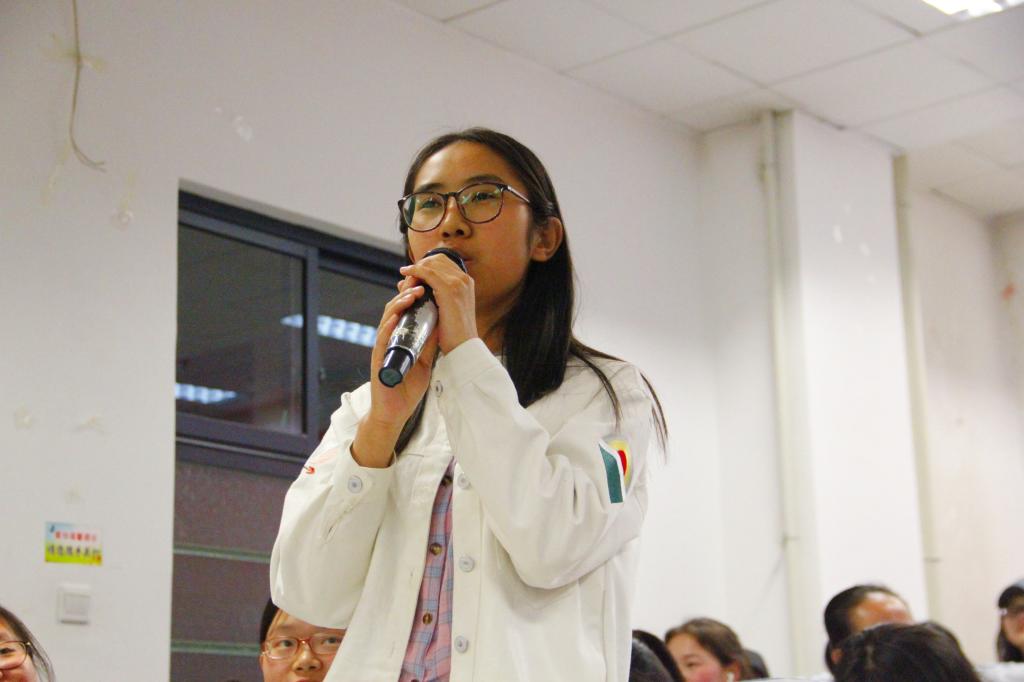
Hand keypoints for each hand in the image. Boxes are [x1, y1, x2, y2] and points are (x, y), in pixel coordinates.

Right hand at [352, 282, 436, 466]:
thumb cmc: (408, 386)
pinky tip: (395, 318)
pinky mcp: (378, 360)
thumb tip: (440, 324)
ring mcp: (383, 348)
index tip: (427, 284)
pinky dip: (388, 327)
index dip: (413, 296)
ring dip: (398, 305)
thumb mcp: (424, 360)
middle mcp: (389, 339)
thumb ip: (428, 342)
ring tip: (411, 294)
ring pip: (387, 321)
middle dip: (406, 294)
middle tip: (420, 283)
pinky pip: (382, 340)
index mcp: (400, 338)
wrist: (395, 411)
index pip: (405, 311)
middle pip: (395, 310)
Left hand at [399, 252, 475, 353]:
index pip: (444, 262)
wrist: (463, 345)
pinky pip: (427, 272)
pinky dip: (414, 272)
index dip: (427, 265)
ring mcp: (457, 282)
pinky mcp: (448, 288)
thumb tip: (416, 287)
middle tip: (407, 274)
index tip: (415, 273)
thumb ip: (437, 296)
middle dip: (420, 265)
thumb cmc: (455, 332)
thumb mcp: (448, 309)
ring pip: (430, 265)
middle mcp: (464, 279)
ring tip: (405, 277)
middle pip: (437, 260)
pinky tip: (405, 275)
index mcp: (466, 282)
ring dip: (415, 269)